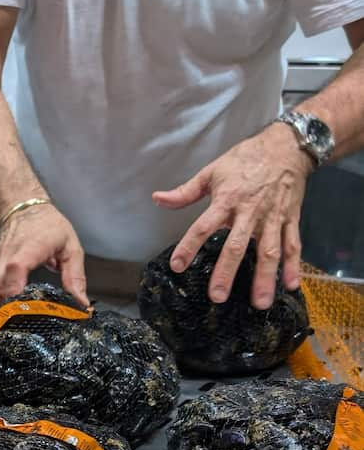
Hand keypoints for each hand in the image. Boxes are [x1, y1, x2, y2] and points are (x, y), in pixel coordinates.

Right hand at [0, 204, 87, 316]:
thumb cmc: (47, 226)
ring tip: (9, 322)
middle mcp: (6, 258)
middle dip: (5, 311)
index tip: (24, 311)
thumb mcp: (70, 247)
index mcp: (28, 250)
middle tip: (21, 324)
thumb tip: (81, 303)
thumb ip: (75, 276)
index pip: (14, 271)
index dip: (15, 293)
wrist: (23, 208)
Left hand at [152, 123, 313, 309]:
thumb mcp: (212, 171)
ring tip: (259, 303)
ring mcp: (273, 218)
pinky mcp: (291, 219)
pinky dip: (293, 266)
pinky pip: (293, 245)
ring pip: (269, 251)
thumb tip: (157, 199)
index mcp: (227, 200)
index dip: (189, 245)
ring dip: (265, 278)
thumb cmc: (245, 159)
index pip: (203, 226)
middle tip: (217, 296)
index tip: (177, 266)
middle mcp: (250, 212)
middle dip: (227, 272)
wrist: (287, 146)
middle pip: (237, 246)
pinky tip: (290, 286)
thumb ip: (185, 191)